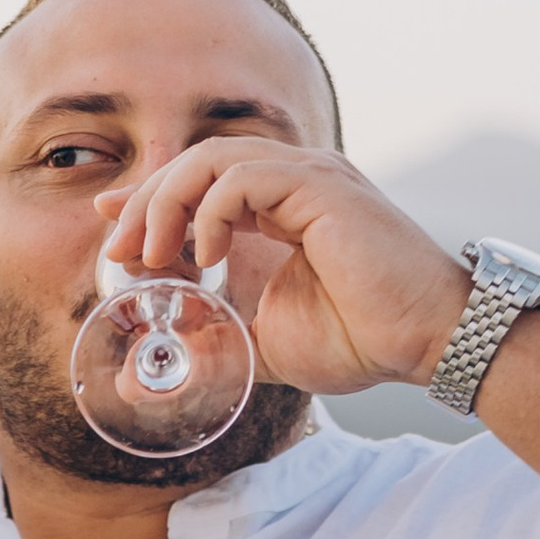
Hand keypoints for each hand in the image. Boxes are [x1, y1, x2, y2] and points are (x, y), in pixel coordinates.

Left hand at [98, 142, 470, 398]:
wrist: (426, 340)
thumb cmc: (362, 339)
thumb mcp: (260, 348)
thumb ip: (205, 350)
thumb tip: (132, 380)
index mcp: (282, 207)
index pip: (202, 181)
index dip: (150, 198)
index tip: (113, 231)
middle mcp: (295, 180)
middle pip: (197, 160)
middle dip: (146, 200)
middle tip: (118, 250)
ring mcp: (309, 177)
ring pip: (212, 158)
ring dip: (167, 202)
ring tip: (149, 253)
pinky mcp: (321, 186)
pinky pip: (242, 178)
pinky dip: (210, 212)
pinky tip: (205, 257)